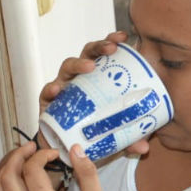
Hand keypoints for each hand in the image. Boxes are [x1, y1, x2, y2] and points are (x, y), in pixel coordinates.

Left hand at [0, 142, 119, 190]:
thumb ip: (87, 174)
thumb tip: (76, 149)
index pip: (32, 170)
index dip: (40, 155)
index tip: (52, 153)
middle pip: (8, 178)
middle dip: (17, 157)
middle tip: (30, 150)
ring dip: (6, 175)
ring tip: (19, 165)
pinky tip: (15, 189)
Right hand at [39, 31, 150, 156]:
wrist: (66, 152)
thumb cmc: (91, 134)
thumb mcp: (115, 136)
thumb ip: (129, 139)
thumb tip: (144, 148)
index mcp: (97, 81)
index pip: (104, 56)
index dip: (112, 42)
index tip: (123, 37)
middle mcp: (79, 79)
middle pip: (87, 55)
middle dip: (99, 47)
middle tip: (111, 49)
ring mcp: (63, 89)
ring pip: (67, 67)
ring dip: (78, 64)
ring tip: (89, 67)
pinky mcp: (47, 104)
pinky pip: (46, 93)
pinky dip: (50, 90)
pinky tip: (55, 90)